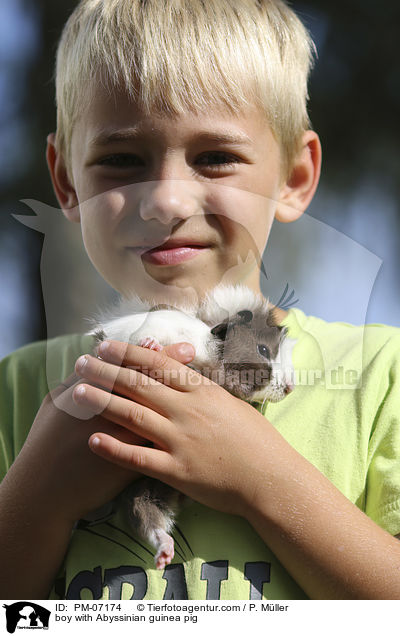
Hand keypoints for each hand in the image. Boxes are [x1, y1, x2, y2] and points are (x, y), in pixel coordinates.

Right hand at [11, 342, 194, 523]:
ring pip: (155, 407)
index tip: (160, 338)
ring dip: (175, 391)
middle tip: (189, 349)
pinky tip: (183, 417)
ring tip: (193, 377)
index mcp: (88, 391)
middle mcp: (108, 410)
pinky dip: (171, 426)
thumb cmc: (45, 443)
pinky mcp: (131, 463)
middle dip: (169, 362)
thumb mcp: (54, 404)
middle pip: (144, 379)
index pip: (122, 363)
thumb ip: (76, 380)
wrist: (43, 492)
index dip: (146, 349)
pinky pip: (156, 440)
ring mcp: (122, 437)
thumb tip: (93, 360)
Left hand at [73, 340, 275, 517]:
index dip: (129, 354)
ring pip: (134, 416)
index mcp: (202, 391)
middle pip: (140, 385)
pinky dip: (114, 449)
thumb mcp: (231, 403)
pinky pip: (139, 458)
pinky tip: (92, 440)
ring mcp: (181, 440)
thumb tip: (182, 374)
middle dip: (107, 372)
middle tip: (81, 362)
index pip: (159, 365)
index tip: (107, 345)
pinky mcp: (177, 471)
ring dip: (103, 402)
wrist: (271, 478)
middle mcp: (188, 411)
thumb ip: (203, 389)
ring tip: (77, 392)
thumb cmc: (256, 440)